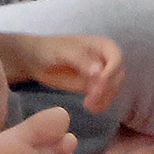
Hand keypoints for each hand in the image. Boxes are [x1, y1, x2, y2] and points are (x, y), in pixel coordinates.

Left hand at [0, 31, 124, 113]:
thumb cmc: (50, 50)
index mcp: (103, 45)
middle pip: (117, 75)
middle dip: (107, 88)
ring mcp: (101, 74)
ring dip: (104, 98)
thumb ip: (81, 60)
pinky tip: (92, 108)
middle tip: (91, 99)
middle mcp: (106, 59)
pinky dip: (101, 103)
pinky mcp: (93, 86)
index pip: (116, 59)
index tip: (99, 84)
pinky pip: (104, 96)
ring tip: (89, 105)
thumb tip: (98, 72)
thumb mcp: (64, 52)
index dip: (111, 72)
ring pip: (112, 87)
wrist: (36, 60)